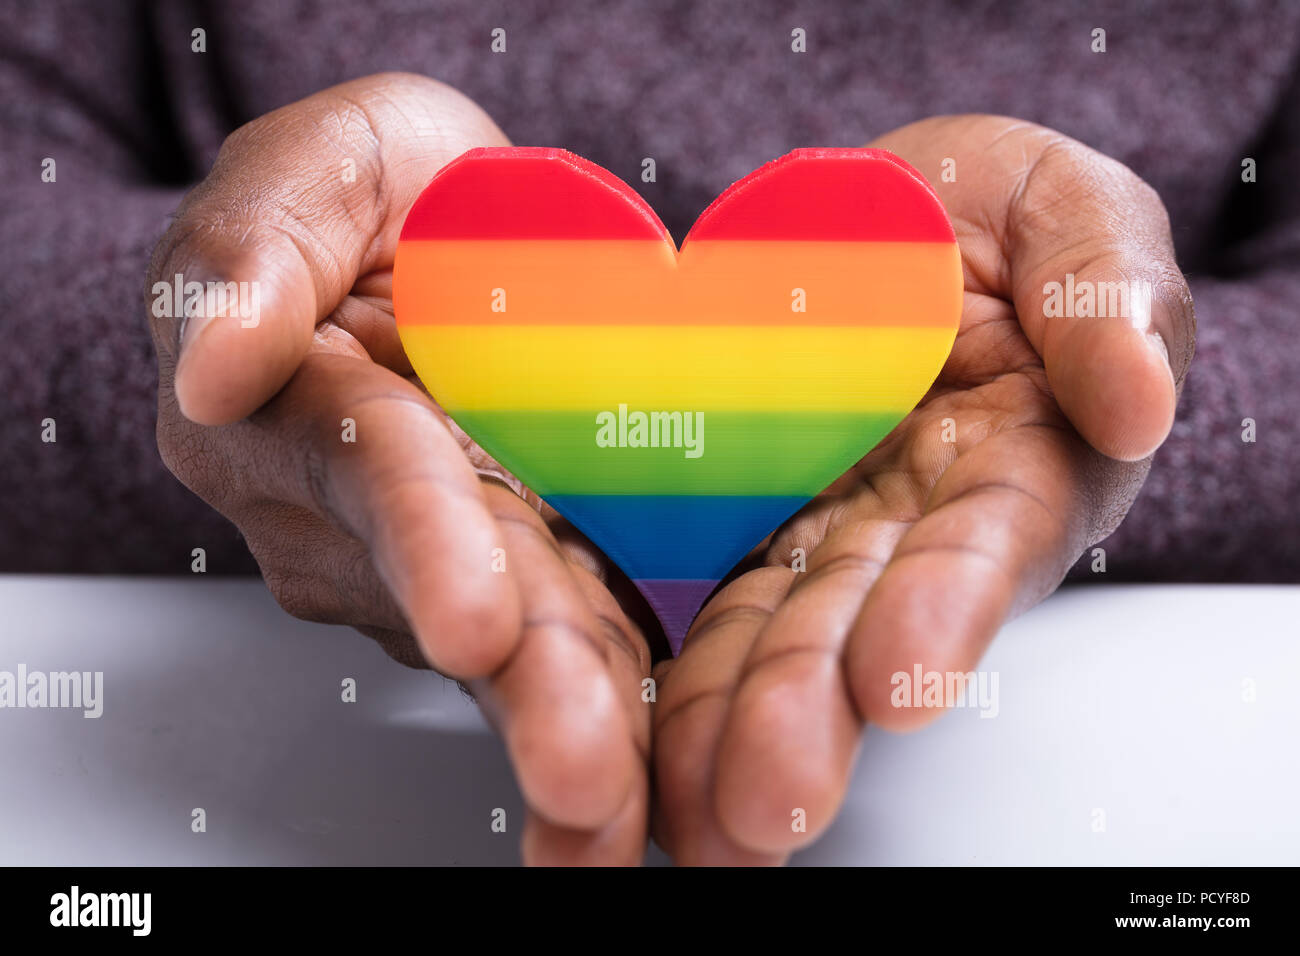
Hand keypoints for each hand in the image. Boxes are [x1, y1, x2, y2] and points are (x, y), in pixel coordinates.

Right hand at [148, 73, 653, 864]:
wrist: (464, 230)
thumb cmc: (387, 191)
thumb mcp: (323, 164)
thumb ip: (257, 247)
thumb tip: (213, 361)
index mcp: (298, 413)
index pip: (369, 475)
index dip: (427, 543)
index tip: (474, 621)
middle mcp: (366, 517)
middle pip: (460, 597)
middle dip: (525, 688)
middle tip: (584, 773)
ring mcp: (457, 558)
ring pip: (526, 646)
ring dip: (583, 726)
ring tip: (630, 809)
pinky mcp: (540, 572)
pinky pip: (587, 636)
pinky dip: (631, 706)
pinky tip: (670, 779)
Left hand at [650, 115, 1194, 863]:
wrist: (871, 208)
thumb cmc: (986, 210)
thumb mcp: (1068, 208)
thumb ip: (1105, 295)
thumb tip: (1135, 399)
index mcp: (1010, 457)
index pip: (982, 540)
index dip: (942, 607)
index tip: (896, 676)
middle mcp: (908, 516)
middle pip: (859, 620)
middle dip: (811, 710)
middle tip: (764, 801)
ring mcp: (812, 518)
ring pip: (765, 625)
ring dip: (726, 721)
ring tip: (687, 813)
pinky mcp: (729, 507)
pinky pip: (688, 578)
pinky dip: (661, 656)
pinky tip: (625, 733)